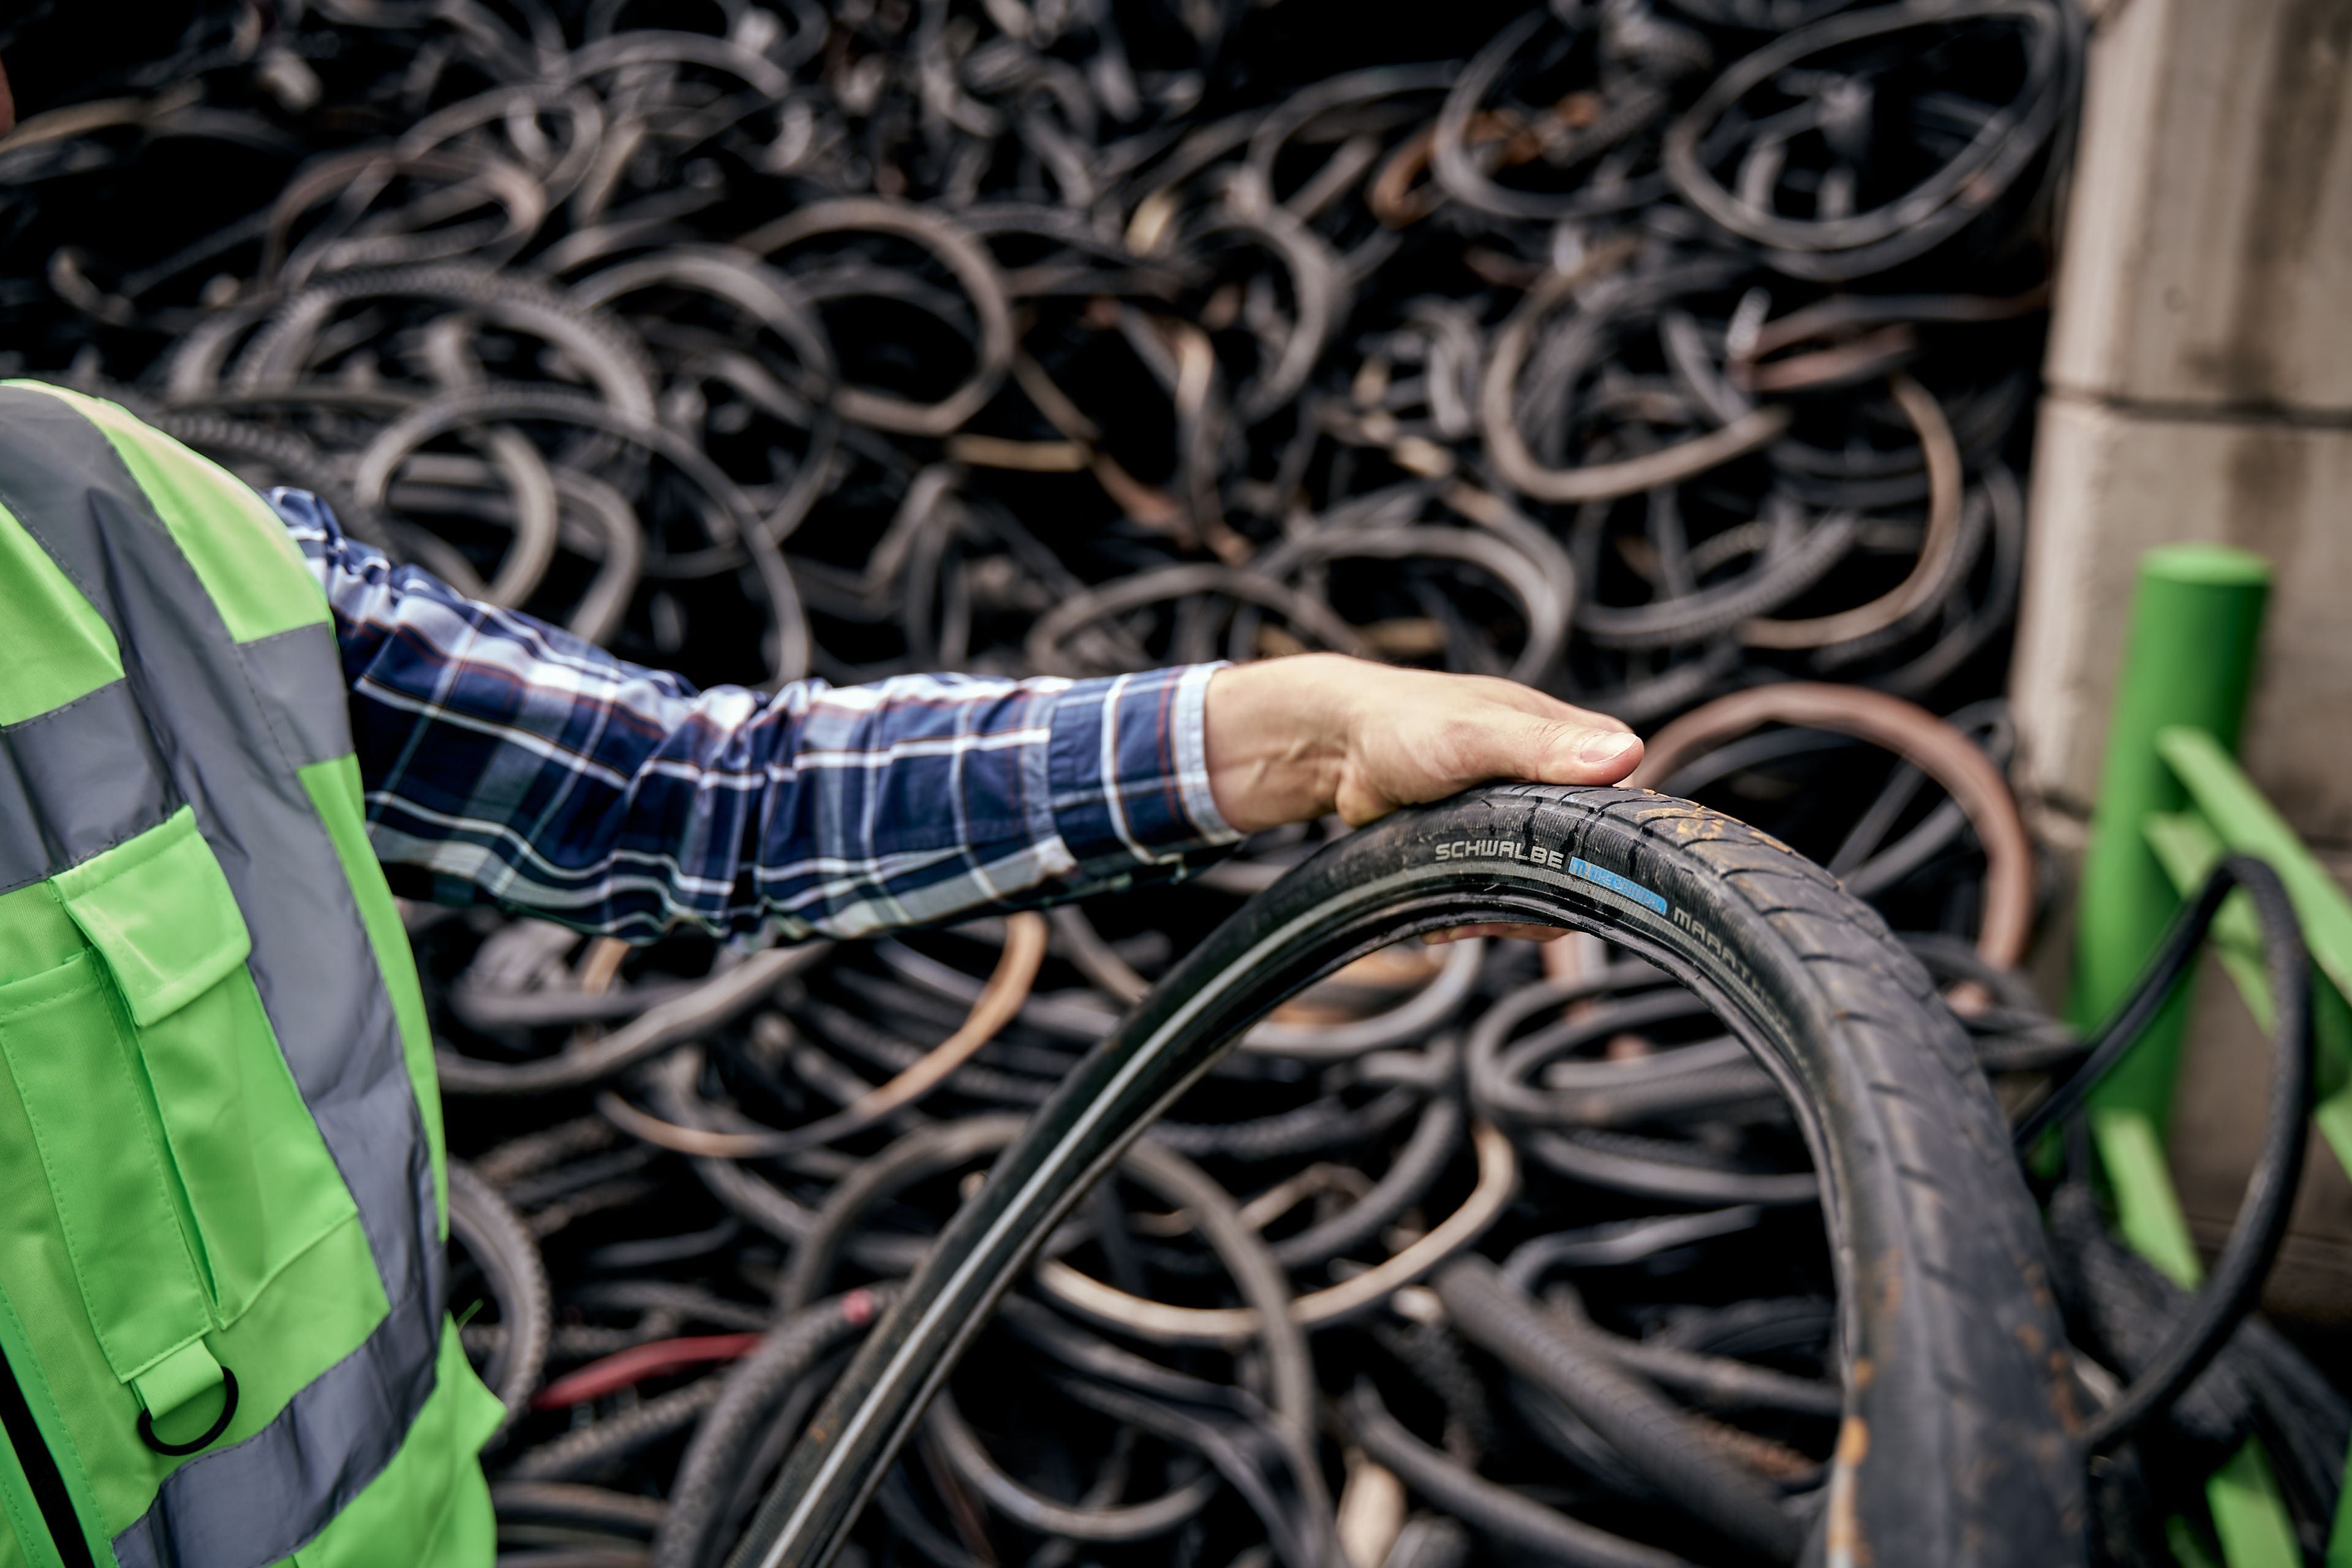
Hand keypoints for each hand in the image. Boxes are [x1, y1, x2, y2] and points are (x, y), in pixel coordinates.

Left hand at [1203, 656, 1643, 939]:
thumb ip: (1544, 747)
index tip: (1545, 874)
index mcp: (1579, 745)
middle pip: (1582, 869)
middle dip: (1536, 897)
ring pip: (1543, 893)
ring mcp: (1525, 823)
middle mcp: (1561, 787)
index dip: (1591, 856)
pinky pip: (1504, 899)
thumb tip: (1627, 753)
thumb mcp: (1477, 733)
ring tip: (1458, 916)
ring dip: (1502, 914)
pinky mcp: (1491, 850)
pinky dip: (1476, 916)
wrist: (1339, 747)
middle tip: (1487, 906)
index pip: (1620, 817)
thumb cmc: (1407, 721)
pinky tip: (1445, 919)